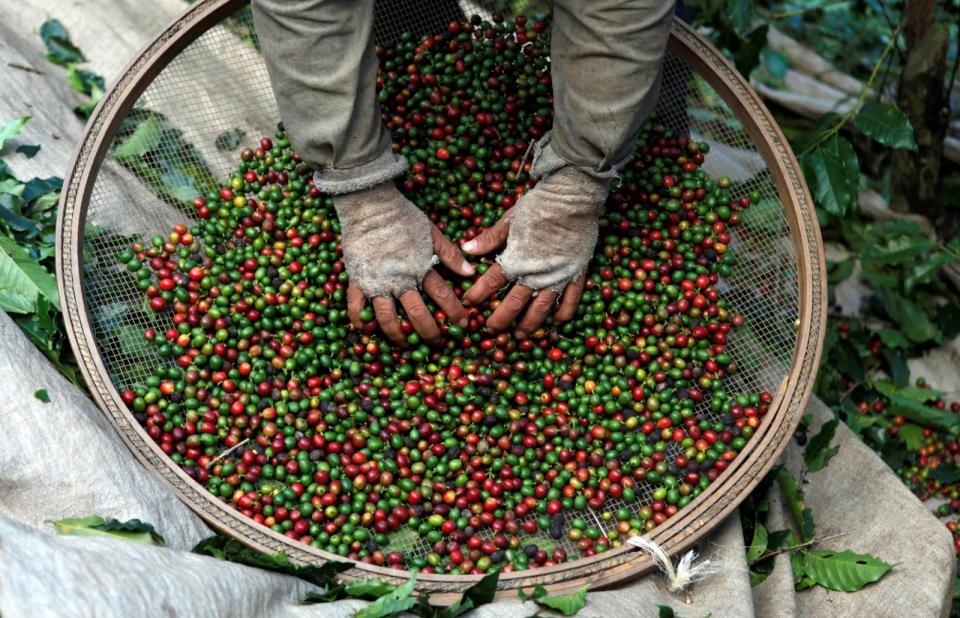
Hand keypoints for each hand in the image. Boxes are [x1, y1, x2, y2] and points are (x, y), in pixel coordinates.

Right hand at [335, 182, 471, 345]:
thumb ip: (450, 254)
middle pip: (418, 314)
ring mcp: (376, 283)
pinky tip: (367, 330)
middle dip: (430, 332)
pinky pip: (356, 307)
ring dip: (398, 335)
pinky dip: (361, 321)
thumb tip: (470, 273)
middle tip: (438, 342)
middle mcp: (399, 280)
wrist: (369, 205)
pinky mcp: (357, 280)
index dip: (455, 312)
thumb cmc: (402, 216)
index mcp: (420, 268)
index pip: (443, 296)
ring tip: (405, 344)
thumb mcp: (432, 232)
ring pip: (388, 318)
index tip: (463, 324)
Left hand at [461, 167, 609, 337]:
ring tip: (520, 336)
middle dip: (500, 319)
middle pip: (514, 303)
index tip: (469, 303)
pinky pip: (570, 300)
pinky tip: (556, 323)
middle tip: (491, 330)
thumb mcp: (509, 219)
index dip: (478, 294)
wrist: (572, 197)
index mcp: (516, 259)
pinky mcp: (576, 273)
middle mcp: (536, 273)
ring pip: (541, 308)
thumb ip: (489, 238)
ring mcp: (558, 276)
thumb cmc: (538, 205)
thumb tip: (465, 250)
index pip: (491, 282)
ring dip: (529, 324)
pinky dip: (564, 314)